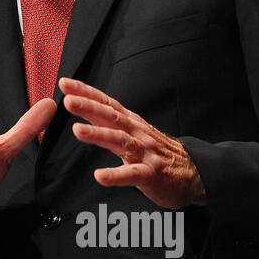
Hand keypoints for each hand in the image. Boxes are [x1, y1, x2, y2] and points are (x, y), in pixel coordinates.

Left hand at [60, 77, 205, 208]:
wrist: (194, 174)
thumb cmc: (158, 152)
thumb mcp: (135, 131)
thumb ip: (110, 121)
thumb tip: (83, 107)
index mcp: (131, 122)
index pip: (106, 103)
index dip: (86, 92)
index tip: (65, 83)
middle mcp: (137, 133)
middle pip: (111, 116)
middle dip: (89, 107)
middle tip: (68, 101)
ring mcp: (145, 153)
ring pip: (120, 141)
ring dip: (98, 135)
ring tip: (77, 131)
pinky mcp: (151, 174)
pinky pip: (132, 175)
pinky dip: (116, 175)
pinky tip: (100, 176)